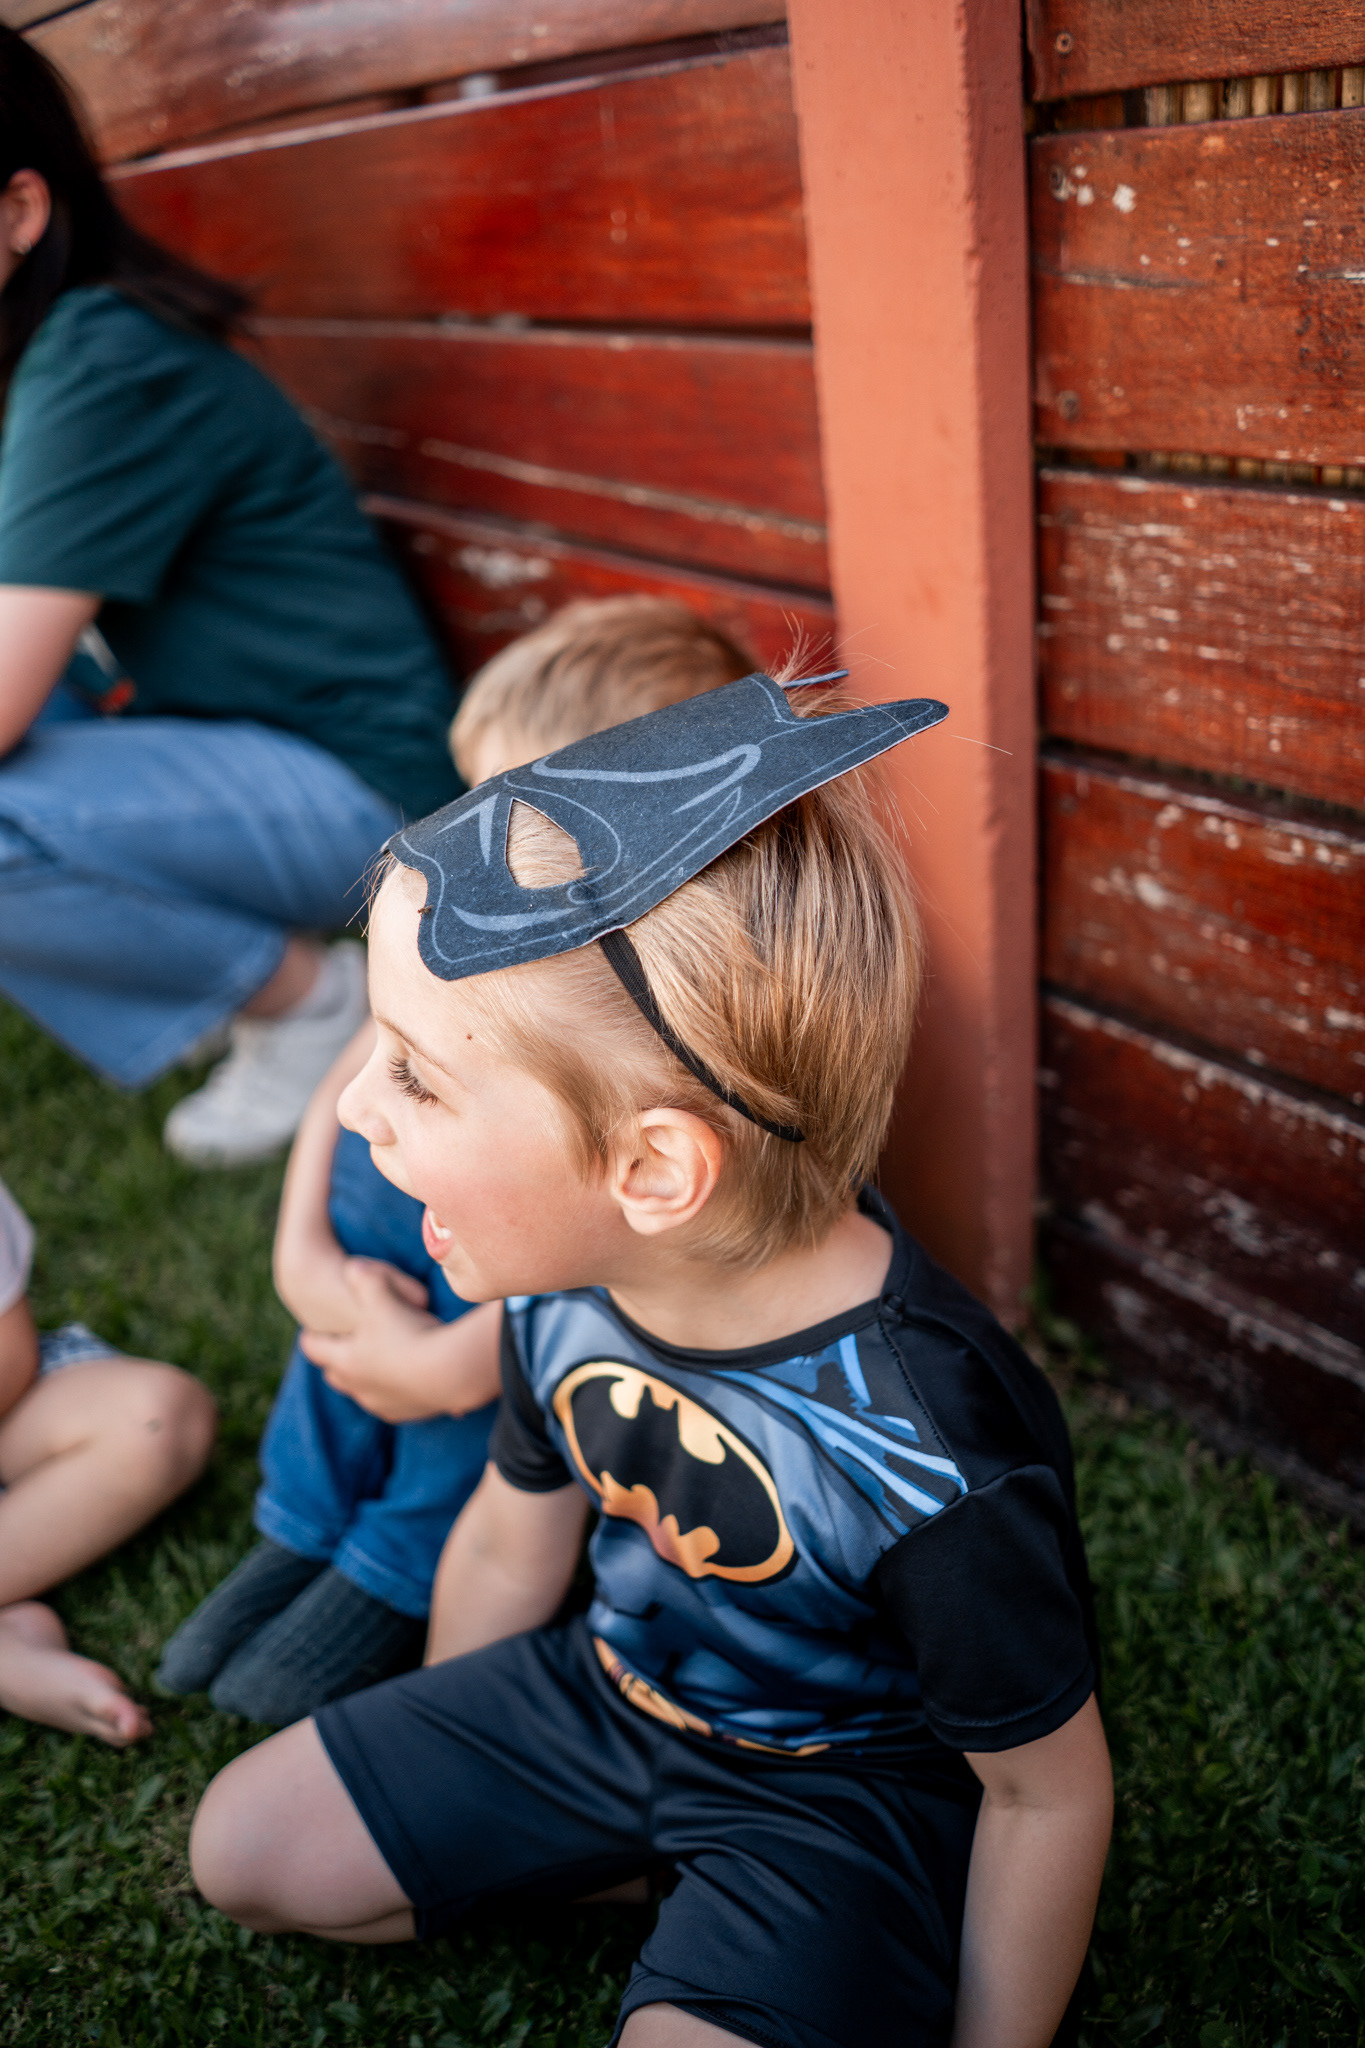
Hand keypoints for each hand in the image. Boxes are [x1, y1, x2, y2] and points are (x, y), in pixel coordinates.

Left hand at [299, 1258, 444, 1421]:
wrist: (450, 1373)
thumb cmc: (409, 1333)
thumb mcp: (382, 1297)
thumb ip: (364, 1278)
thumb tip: (352, 1268)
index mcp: (345, 1360)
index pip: (315, 1349)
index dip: (311, 1337)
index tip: (309, 1331)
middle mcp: (358, 1388)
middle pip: (336, 1375)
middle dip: (337, 1361)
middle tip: (344, 1346)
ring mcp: (382, 1404)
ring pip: (364, 1392)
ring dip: (367, 1378)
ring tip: (380, 1362)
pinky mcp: (407, 1415)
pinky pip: (394, 1403)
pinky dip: (397, 1391)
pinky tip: (411, 1377)